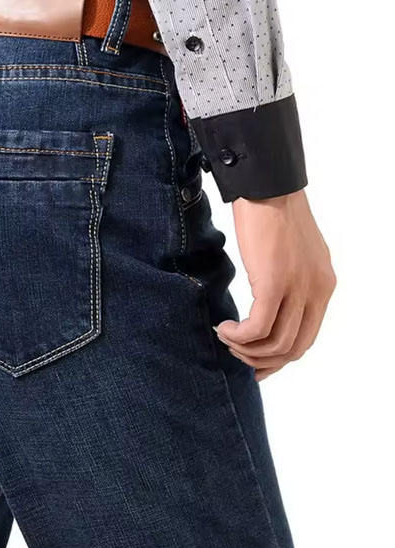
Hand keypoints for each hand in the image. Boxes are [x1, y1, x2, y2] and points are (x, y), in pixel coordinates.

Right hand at [214, 189, 335, 380]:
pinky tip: (223, 327)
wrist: (267, 186)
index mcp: (324, 285)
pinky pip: (258, 328)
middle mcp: (317, 290)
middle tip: (236, 353)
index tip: (254, 360)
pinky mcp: (275, 284)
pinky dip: (238, 335)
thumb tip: (271, 305)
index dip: (279, 357)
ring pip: (275, 343)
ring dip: (245, 348)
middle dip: (262, 359)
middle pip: (293, 347)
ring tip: (225, 336)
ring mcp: (298, 288)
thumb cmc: (273, 212)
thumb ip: (291, 280)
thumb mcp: (291, 253)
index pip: (306, 338)